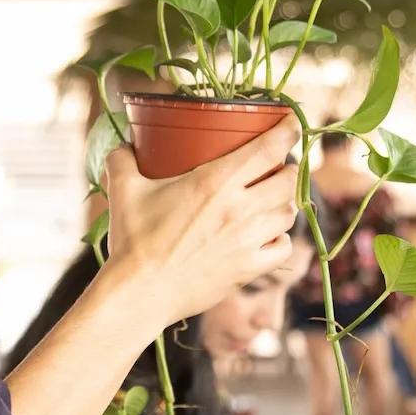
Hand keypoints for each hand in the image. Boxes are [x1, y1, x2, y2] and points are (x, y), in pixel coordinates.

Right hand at [104, 116, 298, 327]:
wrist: (140, 293)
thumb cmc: (133, 241)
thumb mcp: (123, 191)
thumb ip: (122, 160)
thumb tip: (122, 145)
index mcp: (215, 182)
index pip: (270, 147)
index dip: (288, 130)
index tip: (292, 121)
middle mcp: (240, 209)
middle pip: (289, 180)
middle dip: (289, 168)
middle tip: (278, 165)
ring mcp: (248, 241)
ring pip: (289, 213)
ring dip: (284, 202)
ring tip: (271, 199)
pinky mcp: (249, 269)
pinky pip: (283, 248)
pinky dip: (281, 238)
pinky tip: (269, 235)